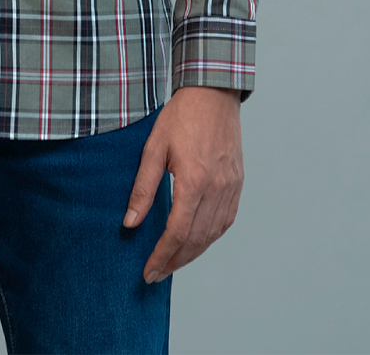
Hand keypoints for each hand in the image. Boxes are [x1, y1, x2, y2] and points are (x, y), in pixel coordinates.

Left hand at [123, 86, 242, 283]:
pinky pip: (225, 222)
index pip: (177, 232)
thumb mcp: (153, 148)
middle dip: (175, 262)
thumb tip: (130, 223)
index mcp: (194, 181)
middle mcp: (217, 189)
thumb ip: (143, 187)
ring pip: (213, 234)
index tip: (148, 272)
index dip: (161, 256)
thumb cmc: (181, 116)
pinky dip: (209, 237)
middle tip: (156, 274)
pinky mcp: (238, 184)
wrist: (213, 94)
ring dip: (192, 253)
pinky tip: (195, 241)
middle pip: (196, 240)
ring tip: (172, 262)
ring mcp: (231, 188)